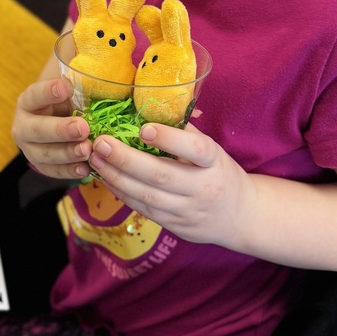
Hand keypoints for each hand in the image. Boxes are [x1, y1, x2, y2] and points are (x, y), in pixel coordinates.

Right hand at [12, 78, 91, 179]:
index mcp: (28, 101)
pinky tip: (85, 169)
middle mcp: (23, 126)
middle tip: (82, 128)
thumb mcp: (69, 91)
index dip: (49, 92)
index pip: (35, 95)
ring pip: (45, 154)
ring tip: (87, 150)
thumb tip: (95, 82)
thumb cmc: (66, 102)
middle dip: (60, 130)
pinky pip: (54, 171)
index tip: (66, 88)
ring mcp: (29, 149)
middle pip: (38, 129)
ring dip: (67, 153)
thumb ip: (78, 87)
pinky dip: (69, 171)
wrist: (58, 120)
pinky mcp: (41, 165)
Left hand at [88, 122, 254, 247]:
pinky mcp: (176, 226)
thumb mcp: (212, 150)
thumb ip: (184, 132)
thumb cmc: (219, 173)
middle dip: (126, 159)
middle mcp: (203, 187)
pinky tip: (107, 178)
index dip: (168, 138)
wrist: (240, 217)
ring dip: (116, 177)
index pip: (195, 149)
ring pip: (147, 195)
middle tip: (102, 143)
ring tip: (96, 159)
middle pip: (161, 175)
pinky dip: (122, 193)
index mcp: (215, 162)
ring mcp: (188, 210)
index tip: (142, 128)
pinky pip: (144, 209)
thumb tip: (149, 109)